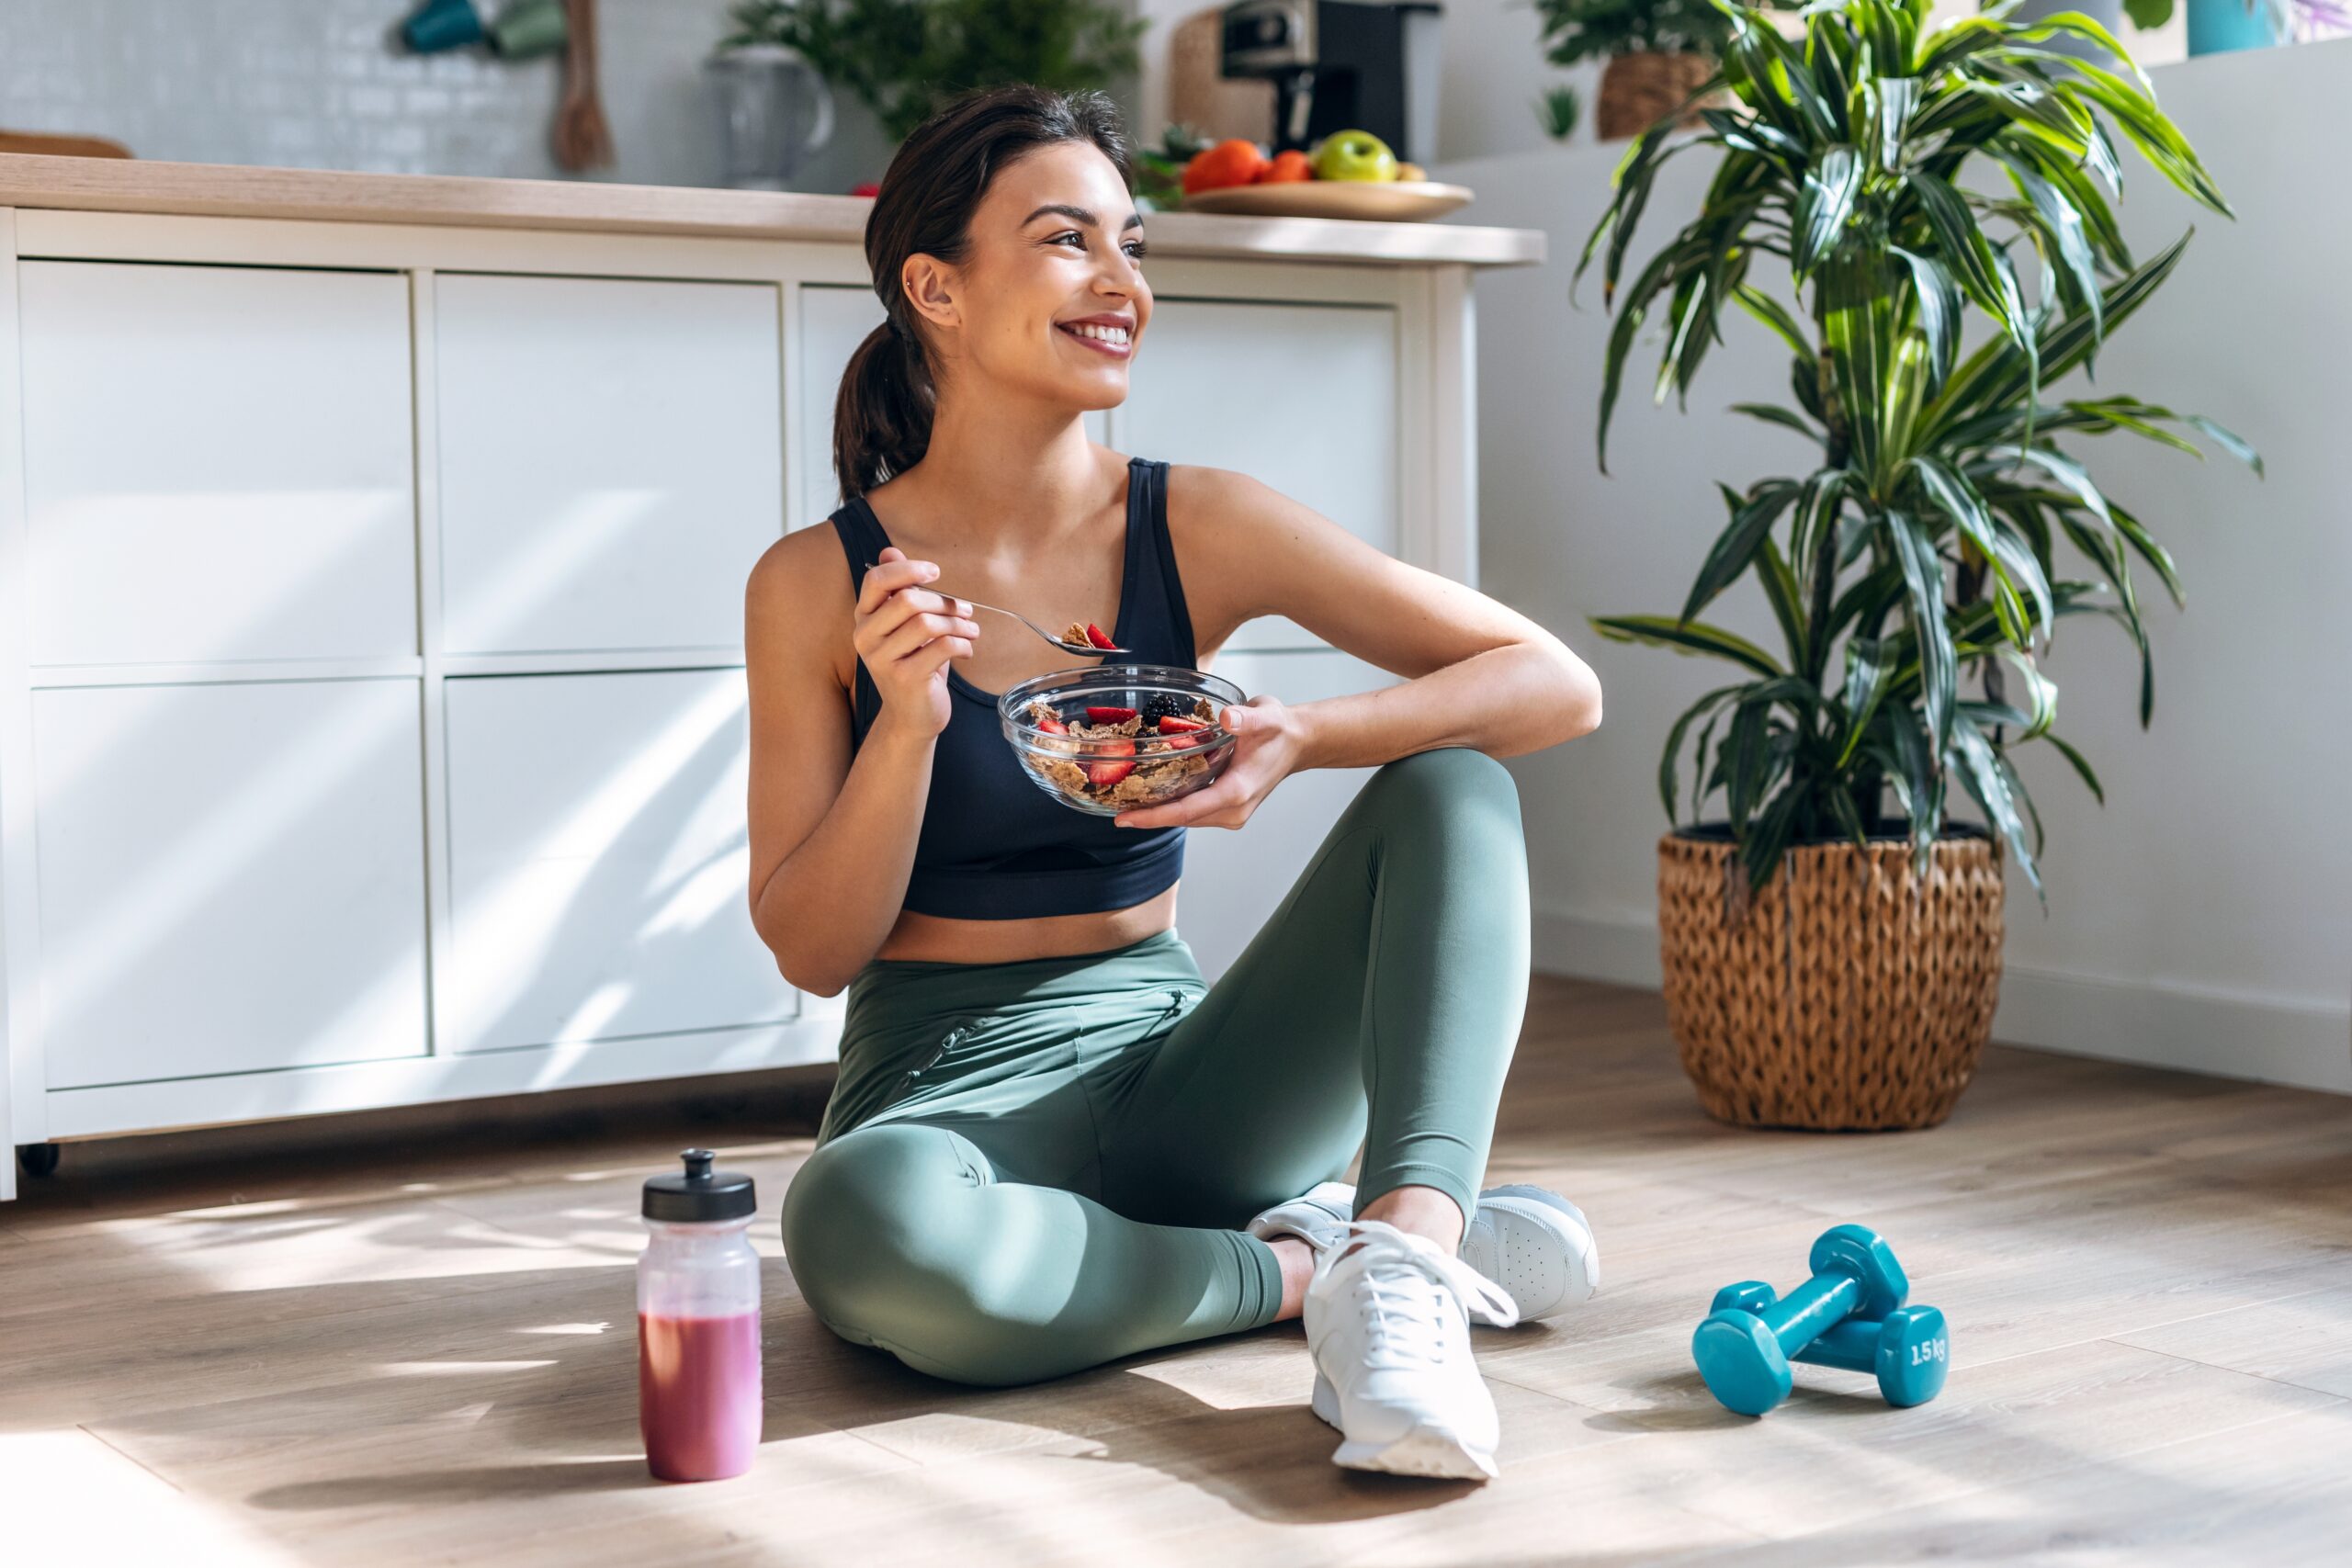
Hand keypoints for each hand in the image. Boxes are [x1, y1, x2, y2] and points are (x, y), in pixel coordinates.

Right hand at [854, 547, 979, 738]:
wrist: (912, 717)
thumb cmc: (914, 664)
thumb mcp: (905, 626)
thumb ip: (898, 590)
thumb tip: (889, 550)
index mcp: (864, 619)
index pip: (876, 580)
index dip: (908, 569)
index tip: (935, 572)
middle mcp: (865, 637)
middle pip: (908, 600)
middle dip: (944, 602)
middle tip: (965, 610)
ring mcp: (882, 660)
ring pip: (928, 623)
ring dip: (959, 623)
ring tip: (972, 630)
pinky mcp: (905, 678)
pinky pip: (942, 647)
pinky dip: (962, 644)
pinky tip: (967, 650)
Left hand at [1114, 696, 1302, 829]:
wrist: (1296, 742)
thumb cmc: (1278, 730)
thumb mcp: (1264, 716)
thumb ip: (1245, 718)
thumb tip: (1227, 718)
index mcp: (1237, 792)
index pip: (1187, 811)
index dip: (1153, 816)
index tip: (1123, 818)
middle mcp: (1233, 810)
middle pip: (1180, 819)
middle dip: (1147, 815)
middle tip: (1111, 805)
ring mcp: (1230, 813)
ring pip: (1184, 817)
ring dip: (1156, 811)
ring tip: (1123, 801)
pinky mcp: (1226, 808)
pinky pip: (1191, 811)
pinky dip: (1170, 805)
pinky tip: (1150, 793)